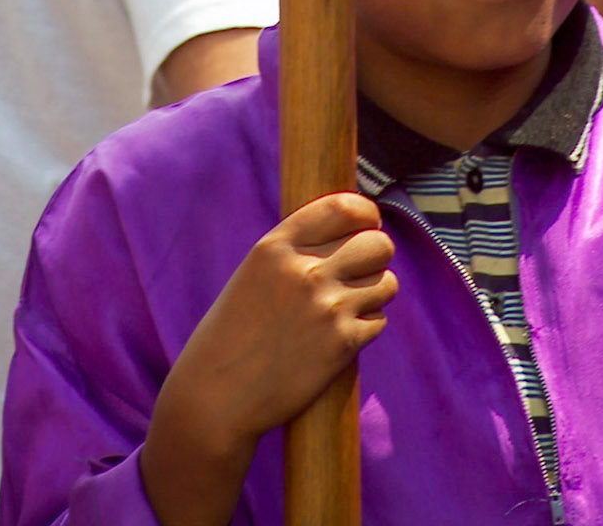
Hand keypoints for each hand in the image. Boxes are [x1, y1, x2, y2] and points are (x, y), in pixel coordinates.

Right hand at [141, 194, 395, 525]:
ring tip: (352, 304)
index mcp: (278, 246)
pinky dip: (367, 326)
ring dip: (375, 292)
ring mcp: (327, 308)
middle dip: (376, 255)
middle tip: (362, 269)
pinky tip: (342, 335)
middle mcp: (306, 271)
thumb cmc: (233, 332)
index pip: (344, 207)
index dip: (365, 213)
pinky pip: (378, 321)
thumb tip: (348, 231)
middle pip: (377, 243)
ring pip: (385, 282)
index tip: (368, 223)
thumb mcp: (255, 272)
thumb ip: (296, 249)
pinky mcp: (341, 345)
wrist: (217, 395)